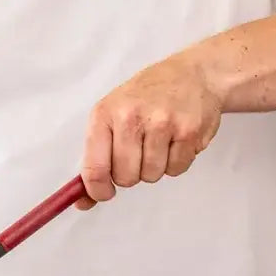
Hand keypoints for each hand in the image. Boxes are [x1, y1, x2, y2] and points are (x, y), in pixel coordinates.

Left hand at [79, 54, 221, 208]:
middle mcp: (131, 117)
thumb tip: (84, 201)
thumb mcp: (111, 115)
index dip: (97, 190)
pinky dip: (175, 162)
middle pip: (126, 177)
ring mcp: (162, 123)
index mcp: (104, 114)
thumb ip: (95, 158)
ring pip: (151, 176)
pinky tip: (175, 140)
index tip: (103, 193)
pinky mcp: (189, 131)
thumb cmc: (145, 97)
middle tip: (137, 153)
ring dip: (154, 167)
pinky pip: (176, 169)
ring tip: (158, 142)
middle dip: (130, 174)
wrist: (192, 74)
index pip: (95, 168)